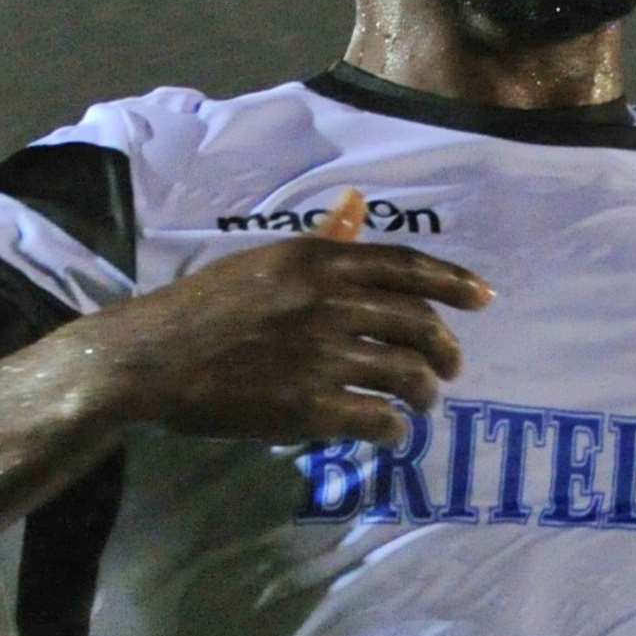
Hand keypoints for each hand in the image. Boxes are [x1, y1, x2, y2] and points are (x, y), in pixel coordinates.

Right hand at [93, 188, 493, 446]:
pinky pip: (380, 418)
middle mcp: (328, 302)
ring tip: (423, 404)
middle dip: (446, 349)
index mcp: (318, 261)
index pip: (407, 266)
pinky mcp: (309, 407)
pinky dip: (395, 428)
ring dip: (426, 394)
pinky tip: (391, 431)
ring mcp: (321, 356)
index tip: (484, 299)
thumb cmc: (206, 306)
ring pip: (408, 374)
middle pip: (419, 323)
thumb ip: (322, 241)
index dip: (454, 282)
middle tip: (450, 369)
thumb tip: (358, 204)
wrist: (152, 359)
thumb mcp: (266, 261)